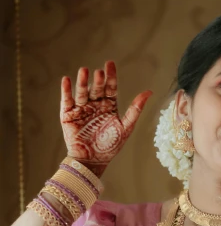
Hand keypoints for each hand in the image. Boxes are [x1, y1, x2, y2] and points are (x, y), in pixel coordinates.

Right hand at [60, 61, 151, 176]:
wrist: (92, 161)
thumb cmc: (110, 146)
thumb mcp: (126, 127)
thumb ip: (135, 109)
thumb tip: (149, 91)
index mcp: (109, 106)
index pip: (111, 88)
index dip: (111, 76)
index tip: (110, 63)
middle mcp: (95, 105)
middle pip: (97, 88)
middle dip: (98, 80)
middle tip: (99, 72)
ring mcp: (81, 109)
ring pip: (82, 92)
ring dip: (83, 82)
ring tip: (85, 70)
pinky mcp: (68, 115)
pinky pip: (67, 101)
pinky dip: (66, 90)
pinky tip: (66, 80)